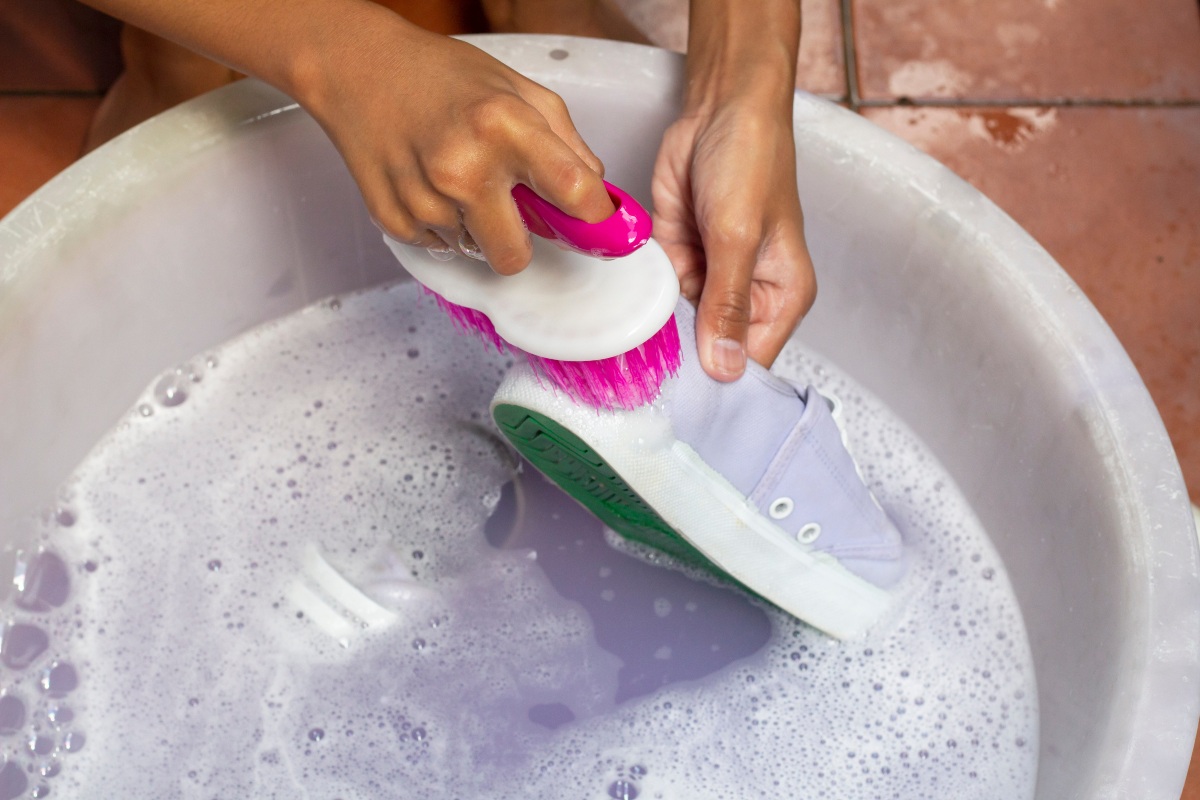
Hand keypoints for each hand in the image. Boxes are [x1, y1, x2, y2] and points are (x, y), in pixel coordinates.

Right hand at [297, 11, 613, 272]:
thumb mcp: (518, 89)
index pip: (575, 193)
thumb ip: (566, 143)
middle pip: (514, 256)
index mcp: (506, 127)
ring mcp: (425, 199)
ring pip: (474, 253)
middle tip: (510, 208)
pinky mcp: (393, 218)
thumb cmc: (441, 76)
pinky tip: (430, 184)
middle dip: (519, 239)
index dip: (592, 216)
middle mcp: (464, 168)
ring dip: (475, 227)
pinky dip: (441, 225)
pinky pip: (438, 247)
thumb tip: (594, 194)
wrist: (358, 68)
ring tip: (458, 180)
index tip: (591, 219)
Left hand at [652, 100, 815, 379]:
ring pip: (677, 326)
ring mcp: (708, 278)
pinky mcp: (676, 258)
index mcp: (780, 297)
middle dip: (681, 361)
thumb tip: (726, 370)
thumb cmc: (751, 161)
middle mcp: (745, 294)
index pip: (751, 361)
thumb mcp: (739, 236)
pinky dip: (638, 300)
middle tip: (642, 384)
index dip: (719, 382)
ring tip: (624, 351)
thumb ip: (728, 303)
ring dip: (654, 331)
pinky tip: (618, 314)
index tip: (682, 400)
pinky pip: (653, 294)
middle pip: (710, 349)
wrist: (719, 108)